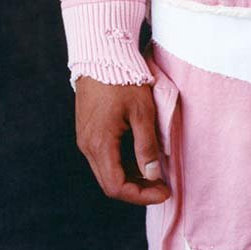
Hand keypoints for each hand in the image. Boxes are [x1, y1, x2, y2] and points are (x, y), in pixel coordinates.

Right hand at [74, 77, 171, 205]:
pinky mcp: (87, 131)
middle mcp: (87, 146)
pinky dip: (122, 165)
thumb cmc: (123, 80)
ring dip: (130, 178)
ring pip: (107, 172)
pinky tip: (140, 160)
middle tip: (162, 187)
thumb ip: (146, 145)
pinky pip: (104, 158)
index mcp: (100, 144)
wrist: (100, 54)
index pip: (117, 186)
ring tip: (155, 176)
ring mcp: (85, 138)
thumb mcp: (142, 112)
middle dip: (137, 190)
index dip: (141, 195)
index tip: (165, 191)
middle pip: (110, 183)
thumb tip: (152, 175)